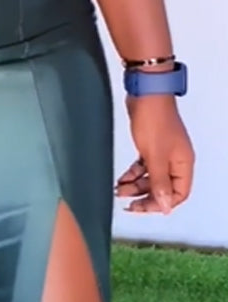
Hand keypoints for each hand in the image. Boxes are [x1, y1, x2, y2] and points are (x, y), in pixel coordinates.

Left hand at [115, 94, 194, 214]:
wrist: (145, 93)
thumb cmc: (154, 119)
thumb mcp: (154, 155)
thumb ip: (159, 182)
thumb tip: (166, 206)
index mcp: (182, 164)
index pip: (178, 194)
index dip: (161, 204)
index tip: (142, 207)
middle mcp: (175, 160)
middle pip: (163, 187)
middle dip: (145, 196)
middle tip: (127, 203)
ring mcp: (162, 152)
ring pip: (151, 177)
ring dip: (136, 185)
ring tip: (119, 190)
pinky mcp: (150, 144)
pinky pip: (143, 166)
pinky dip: (133, 173)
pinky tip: (121, 178)